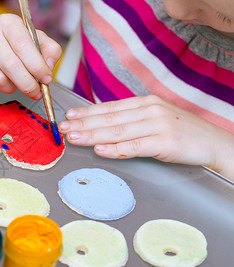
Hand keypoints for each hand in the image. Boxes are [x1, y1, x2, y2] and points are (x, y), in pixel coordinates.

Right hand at [0, 14, 61, 99]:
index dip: (38, 67)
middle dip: (28, 84)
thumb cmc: (6, 41)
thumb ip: (48, 50)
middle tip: (35, 92)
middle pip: (11, 66)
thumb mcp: (31, 38)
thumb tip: (49, 67)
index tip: (46, 79)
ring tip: (12, 82)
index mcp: (8, 23)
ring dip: (11, 87)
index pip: (25, 46)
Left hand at [58, 95, 233, 179]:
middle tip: (63, 128)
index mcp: (145, 103)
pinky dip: (116, 149)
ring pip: (117, 131)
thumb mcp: (155, 120)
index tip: (69, 116)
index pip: (110, 108)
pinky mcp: (165, 141)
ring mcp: (158, 125)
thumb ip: (131, 122)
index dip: (87, 112)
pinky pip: (135, 146)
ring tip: (74, 138)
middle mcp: (149, 110)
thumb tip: (103, 129)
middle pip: (109, 118)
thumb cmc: (182, 132)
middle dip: (83, 124)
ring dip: (92, 135)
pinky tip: (100, 150)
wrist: (215, 142)